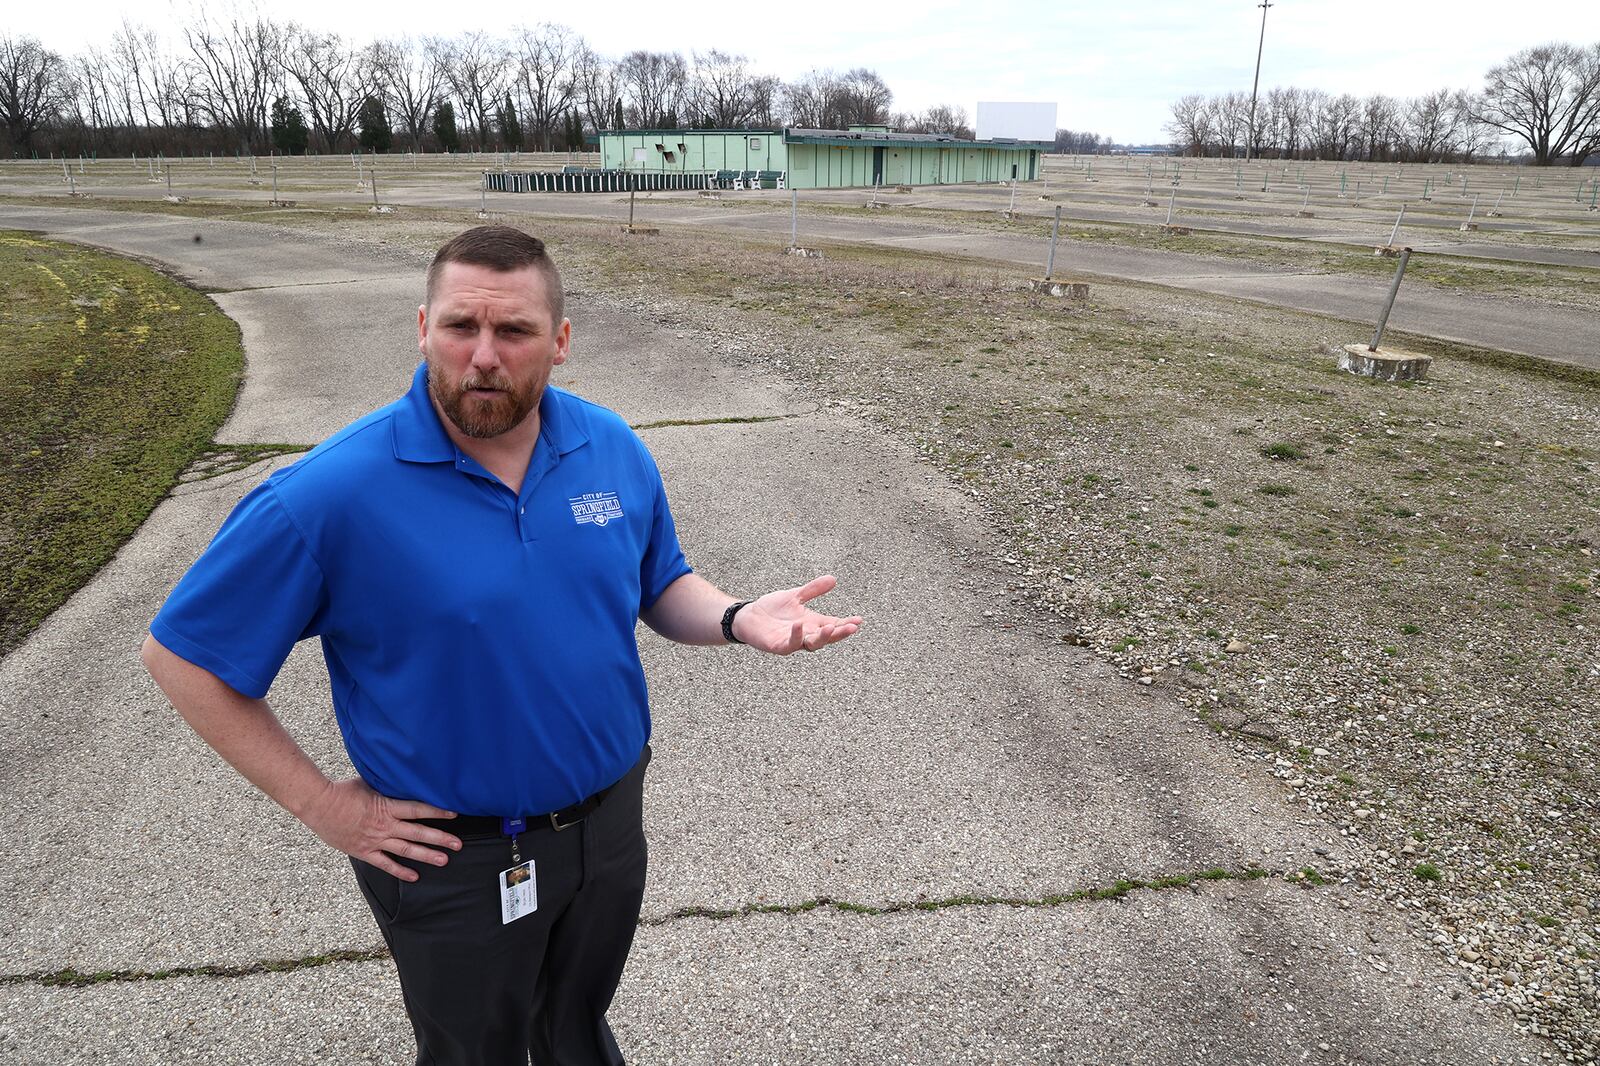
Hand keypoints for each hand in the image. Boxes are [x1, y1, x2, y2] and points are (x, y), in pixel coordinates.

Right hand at [299, 778, 461, 880]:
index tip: (454, 814)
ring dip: (426, 855)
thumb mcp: (369, 783)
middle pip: (418, 832)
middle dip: (440, 838)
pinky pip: (385, 864)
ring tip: (444, 860)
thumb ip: (387, 785)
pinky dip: (400, 871)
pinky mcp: (364, 851)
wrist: (318, 805)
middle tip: (458, 844)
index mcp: (386, 806)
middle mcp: (384, 825)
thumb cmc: (342, 791)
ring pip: (406, 850)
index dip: (437, 812)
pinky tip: (414, 876)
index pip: (418, 809)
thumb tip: (401, 777)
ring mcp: (375, 840)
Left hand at [733, 575, 862, 654]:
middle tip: (852, 627)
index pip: (833, 625)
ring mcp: (792, 641)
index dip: (846, 623)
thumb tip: (833, 579)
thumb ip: (813, 590)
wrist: (748, 616)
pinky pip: (789, 644)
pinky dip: (796, 636)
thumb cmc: (772, 609)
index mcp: (812, 623)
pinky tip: (799, 625)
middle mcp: (805, 635)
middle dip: (840, 633)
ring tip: (831, 627)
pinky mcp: (778, 645)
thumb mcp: (795, 596)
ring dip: (822, 637)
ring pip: (811, 644)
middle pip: (827, 637)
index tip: (859, 620)